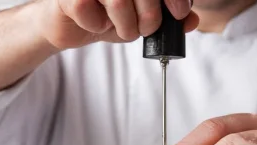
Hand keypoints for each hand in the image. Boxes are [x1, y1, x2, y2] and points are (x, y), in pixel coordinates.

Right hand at [38, 0, 198, 49]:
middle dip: (150, 17)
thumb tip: (191, 20)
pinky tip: (95, 23)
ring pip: (118, 1)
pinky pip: (89, 10)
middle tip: (145, 29)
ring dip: (125, 26)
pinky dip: (97, 25)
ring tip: (122, 30)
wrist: (65, 23)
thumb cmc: (103, 15)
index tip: (179, 12)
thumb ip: (166, 18)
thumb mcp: (138, 18)